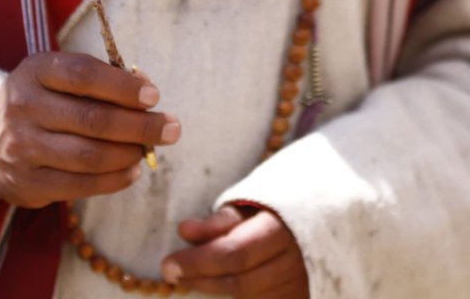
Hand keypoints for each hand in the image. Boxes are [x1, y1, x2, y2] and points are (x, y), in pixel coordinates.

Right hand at [0, 51, 180, 207]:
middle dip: (140, 125)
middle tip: (171, 128)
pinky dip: (113, 180)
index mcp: (36, 70)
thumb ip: (97, 79)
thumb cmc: (41, 98)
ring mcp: (22, 148)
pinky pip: (79, 185)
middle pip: (92, 119)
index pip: (84, 74)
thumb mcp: (57, 75)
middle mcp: (24, 107)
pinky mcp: (27, 183)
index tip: (153, 96)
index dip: (122, 86)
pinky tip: (132, 170)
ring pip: (89, 156)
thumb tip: (147, 95)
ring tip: (149, 150)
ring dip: (129, 154)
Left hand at [161, 205, 308, 296]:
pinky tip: (216, 287)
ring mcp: (299, 287)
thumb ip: (219, 221)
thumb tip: (183, 231)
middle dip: (200, 278)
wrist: (323, 218)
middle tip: (169, 272)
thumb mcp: (250, 203)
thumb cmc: (277, 208)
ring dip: (214, 291)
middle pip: (240, 282)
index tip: (167, 264)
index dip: (198, 262)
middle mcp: (293, 263)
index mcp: (281, 230)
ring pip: (250, 297)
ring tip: (189, 279)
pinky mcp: (298, 298)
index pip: (234, 253)